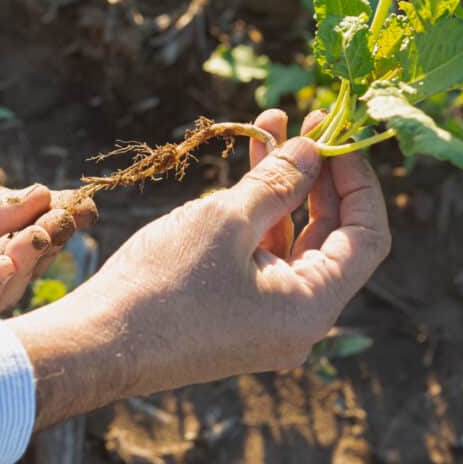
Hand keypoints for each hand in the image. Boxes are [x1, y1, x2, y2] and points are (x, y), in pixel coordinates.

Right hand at [9, 109, 389, 428]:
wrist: (96, 343)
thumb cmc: (161, 286)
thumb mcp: (225, 221)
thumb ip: (278, 181)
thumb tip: (314, 148)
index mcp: (311, 308)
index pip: (367, 237)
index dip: (359, 180)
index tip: (339, 134)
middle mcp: (299, 319)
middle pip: (331, 235)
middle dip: (318, 174)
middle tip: (309, 120)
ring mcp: (267, 318)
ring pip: (292, 239)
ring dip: (282, 185)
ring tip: (270, 125)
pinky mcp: (238, 311)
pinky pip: (262, 255)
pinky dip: (257, 213)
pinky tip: (246, 167)